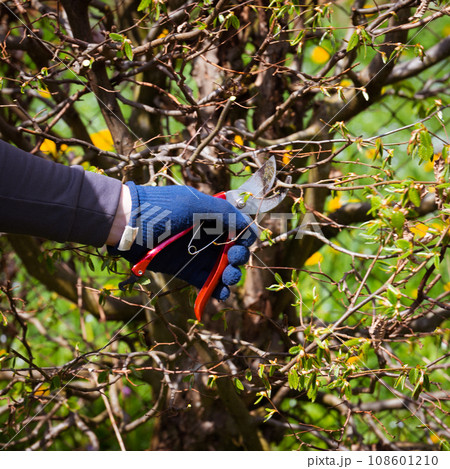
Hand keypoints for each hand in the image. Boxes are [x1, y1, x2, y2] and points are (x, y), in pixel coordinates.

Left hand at [108, 182, 256, 299]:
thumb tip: (248, 227)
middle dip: (239, 257)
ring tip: (228, 279)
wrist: (128, 225)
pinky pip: (206, 282)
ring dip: (231, 275)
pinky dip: (216, 290)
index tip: (243, 243)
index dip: (246, 237)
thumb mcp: (195, 205)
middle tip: (233, 259)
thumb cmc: (161, 209)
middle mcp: (208, 235)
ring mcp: (197, 254)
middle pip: (234, 250)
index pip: (239, 228)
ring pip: (223, 268)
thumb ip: (224, 214)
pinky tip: (220, 293)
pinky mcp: (186, 270)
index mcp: (212, 215)